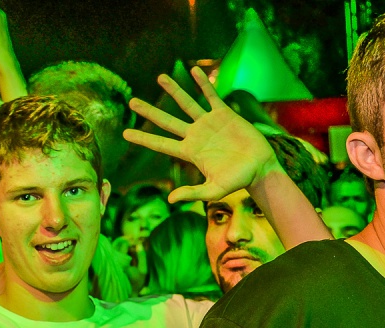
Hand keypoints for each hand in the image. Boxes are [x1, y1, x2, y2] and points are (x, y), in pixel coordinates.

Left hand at [124, 68, 281, 203]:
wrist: (259, 168)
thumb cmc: (237, 181)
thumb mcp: (214, 190)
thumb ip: (192, 193)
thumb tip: (170, 199)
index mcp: (189, 152)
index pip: (160, 144)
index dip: (143, 138)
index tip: (125, 134)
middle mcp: (195, 135)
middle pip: (167, 121)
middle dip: (149, 112)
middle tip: (131, 102)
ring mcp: (208, 123)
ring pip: (187, 103)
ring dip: (174, 90)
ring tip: (160, 77)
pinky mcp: (224, 114)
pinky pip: (211, 96)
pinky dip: (202, 84)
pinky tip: (193, 70)